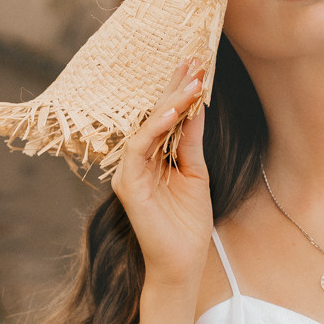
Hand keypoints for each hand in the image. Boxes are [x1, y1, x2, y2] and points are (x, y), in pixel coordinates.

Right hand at [110, 57, 212, 287]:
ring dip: (170, 102)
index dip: (178, 90)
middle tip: (194, 61)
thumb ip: (190, 142)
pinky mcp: (127, 185)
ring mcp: (129, 172)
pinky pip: (138, 148)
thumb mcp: (195, 173)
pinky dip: (155, 128)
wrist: (182, 262)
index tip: (197, 64)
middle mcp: (136, 161)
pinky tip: (173, 112)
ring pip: (146, 127)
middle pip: (154, 116)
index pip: (164, 117)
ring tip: (191, 82)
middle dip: (174, 87)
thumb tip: (196, 107)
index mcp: (152, 158)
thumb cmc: (188, 223)